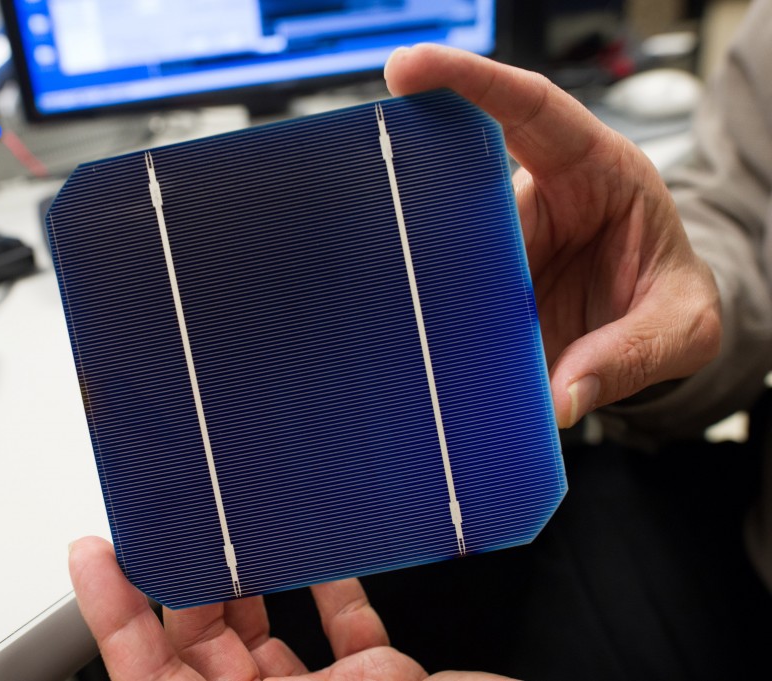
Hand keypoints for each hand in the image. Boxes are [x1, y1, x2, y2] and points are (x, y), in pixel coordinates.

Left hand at [69, 536, 512, 680]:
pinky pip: (342, 631)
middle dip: (188, 577)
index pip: (148, 673)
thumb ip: (321, 673)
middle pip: (202, 646)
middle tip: (178, 513)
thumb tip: (279, 655)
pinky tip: (326, 551)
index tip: (96, 551)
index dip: (114, 613)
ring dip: (251, 576)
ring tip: (236, 521)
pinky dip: (332, 588)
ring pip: (264, 634)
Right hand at [385, 45, 720, 426]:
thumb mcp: (680, 329)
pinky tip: (420, 345)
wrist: (654, 334)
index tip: (409, 69)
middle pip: (467, 183)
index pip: (529, 108)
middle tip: (396, 245)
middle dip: (428, 205)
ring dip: (429, 280)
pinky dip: (431, 316)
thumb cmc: (673, 304)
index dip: (469, 81)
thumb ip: (629, 356)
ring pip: (448, 242)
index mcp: (597, 171)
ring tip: (417, 322)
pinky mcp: (482, 278)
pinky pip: (447, 289)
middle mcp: (541, 196)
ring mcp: (505, 238)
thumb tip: (561, 398)